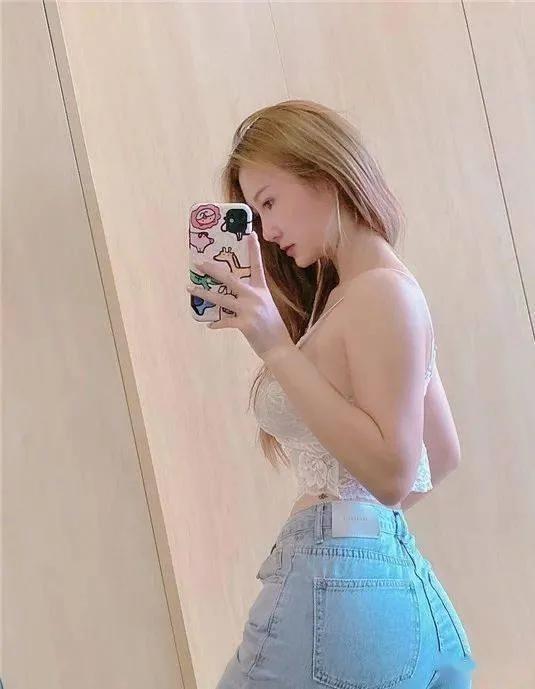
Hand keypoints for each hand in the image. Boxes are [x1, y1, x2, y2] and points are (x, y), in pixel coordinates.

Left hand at [187, 232, 293, 359]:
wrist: (279, 348)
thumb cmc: (272, 328)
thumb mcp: (266, 307)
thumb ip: (251, 298)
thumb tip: (232, 295)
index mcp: (262, 290)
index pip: (257, 266)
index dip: (254, 250)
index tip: (250, 234)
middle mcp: (255, 297)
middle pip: (230, 278)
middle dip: (212, 270)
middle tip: (199, 262)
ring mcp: (250, 310)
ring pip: (221, 298)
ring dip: (204, 293)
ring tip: (190, 288)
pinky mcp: (245, 324)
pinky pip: (225, 321)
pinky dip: (216, 323)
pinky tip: (210, 324)